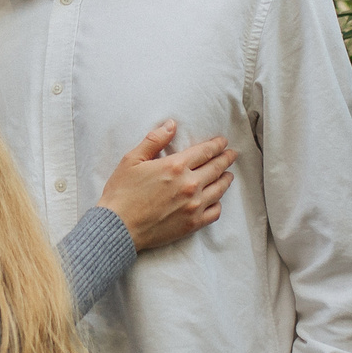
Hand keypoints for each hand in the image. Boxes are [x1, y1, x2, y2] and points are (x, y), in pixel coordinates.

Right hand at [97, 120, 235, 253]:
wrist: (119, 228)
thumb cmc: (122, 193)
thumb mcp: (132, 160)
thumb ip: (154, 140)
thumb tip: (171, 125)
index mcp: (176, 166)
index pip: (205, 151)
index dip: (216, 145)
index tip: (223, 142)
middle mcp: (190, 185)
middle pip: (216, 168)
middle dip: (226, 159)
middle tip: (232, 154)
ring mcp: (194, 206)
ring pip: (219, 189)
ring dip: (226, 179)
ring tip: (228, 175)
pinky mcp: (192, 224)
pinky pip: (214, 212)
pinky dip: (218, 203)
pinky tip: (216, 199)